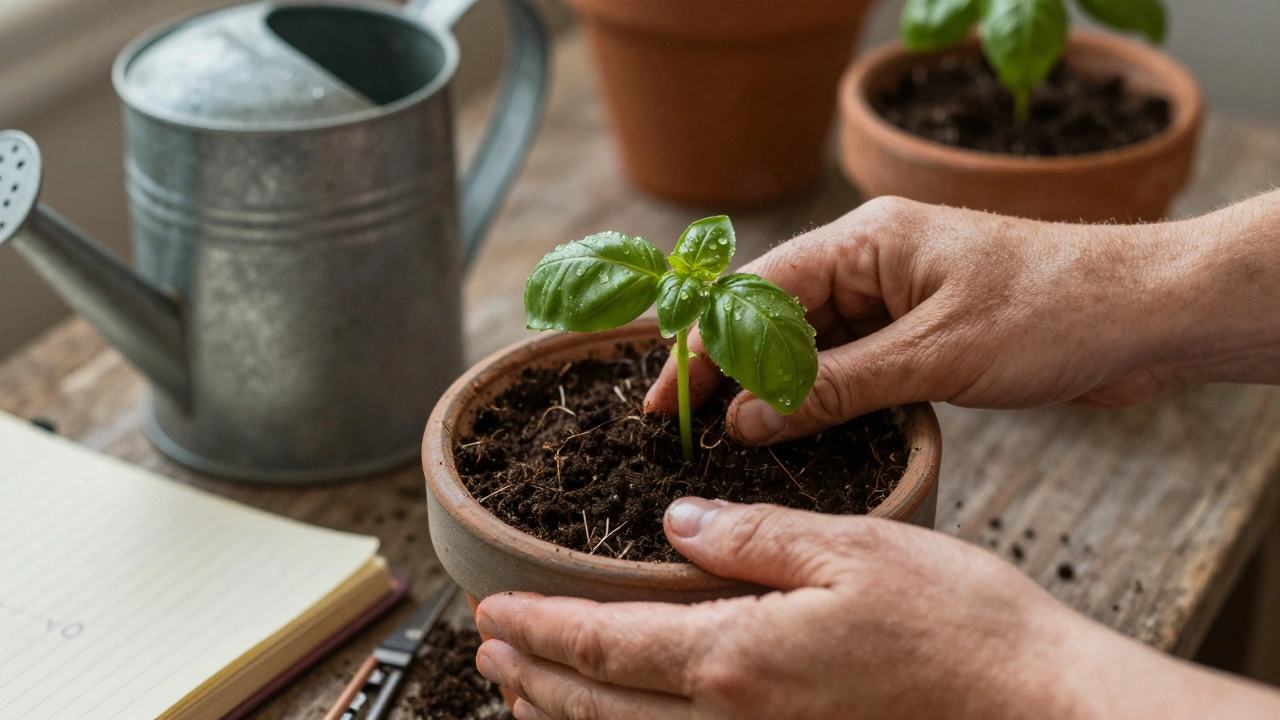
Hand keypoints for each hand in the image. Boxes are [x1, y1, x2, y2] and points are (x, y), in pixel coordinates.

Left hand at [474, 500, 1279, 719]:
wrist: (1035, 705)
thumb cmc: (957, 623)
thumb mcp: (851, 547)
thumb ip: (749, 536)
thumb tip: (676, 522)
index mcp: (736, 657)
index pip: (605, 643)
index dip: (540, 628)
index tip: (492, 612)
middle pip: (600, 706)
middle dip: (533, 677)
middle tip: (487, 649)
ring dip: (565, 719)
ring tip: (523, 694)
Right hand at [645, 194, 1279, 444]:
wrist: (1148, 314)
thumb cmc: (1056, 312)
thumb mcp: (936, 356)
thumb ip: (836, 388)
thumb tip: (746, 419)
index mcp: (867, 240)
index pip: (758, 292)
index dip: (703, 348)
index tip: (665, 399)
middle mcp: (873, 260)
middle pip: (774, 315)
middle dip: (727, 369)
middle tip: (681, 425)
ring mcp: (897, 295)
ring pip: (810, 342)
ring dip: (773, 386)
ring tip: (725, 435)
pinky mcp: (921, 329)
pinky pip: (851, 361)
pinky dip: (821, 395)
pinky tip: (793, 429)